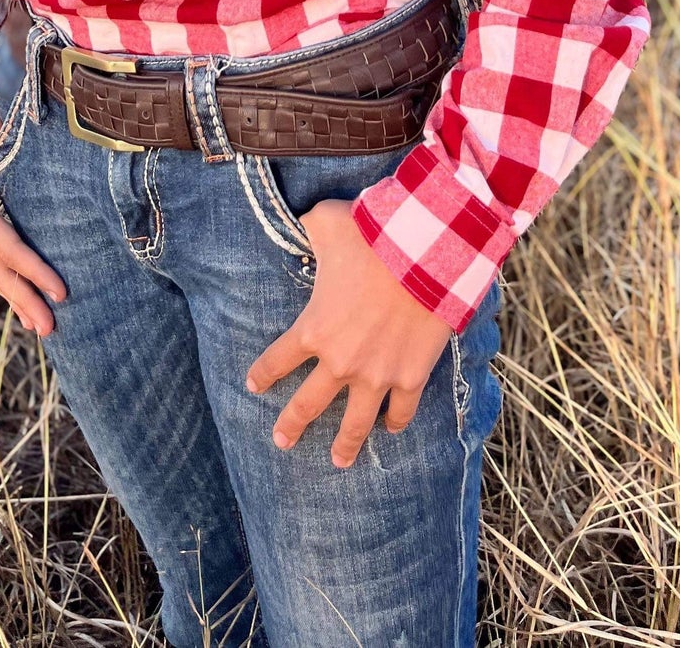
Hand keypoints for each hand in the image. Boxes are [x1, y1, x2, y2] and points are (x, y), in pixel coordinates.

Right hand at [0, 111, 66, 335]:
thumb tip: (49, 151)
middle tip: (50, 328)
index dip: (32, 269)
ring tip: (40, 327)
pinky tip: (22, 302)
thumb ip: (12, 144)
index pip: (5, 244)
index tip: (59, 290)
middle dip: (23, 299)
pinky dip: (6, 281)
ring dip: (14, 298)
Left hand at [246, 197, 452, 467]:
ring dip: (344, 445)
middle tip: (281, 441)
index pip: (277, 360)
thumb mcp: (329, 221)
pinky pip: (401, 410)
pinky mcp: (411, 376)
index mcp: (313, 329)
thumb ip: (312, 227)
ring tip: (338, 461)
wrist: (425, 255)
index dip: (263, 374)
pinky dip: (396, 421)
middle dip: (291, 425)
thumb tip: (305, 219)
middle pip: (307, 404)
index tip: (254, 384)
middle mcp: (339, 362)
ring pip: (355, 424)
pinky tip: (391, 428)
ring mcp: (376, 375)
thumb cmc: (373, 235)